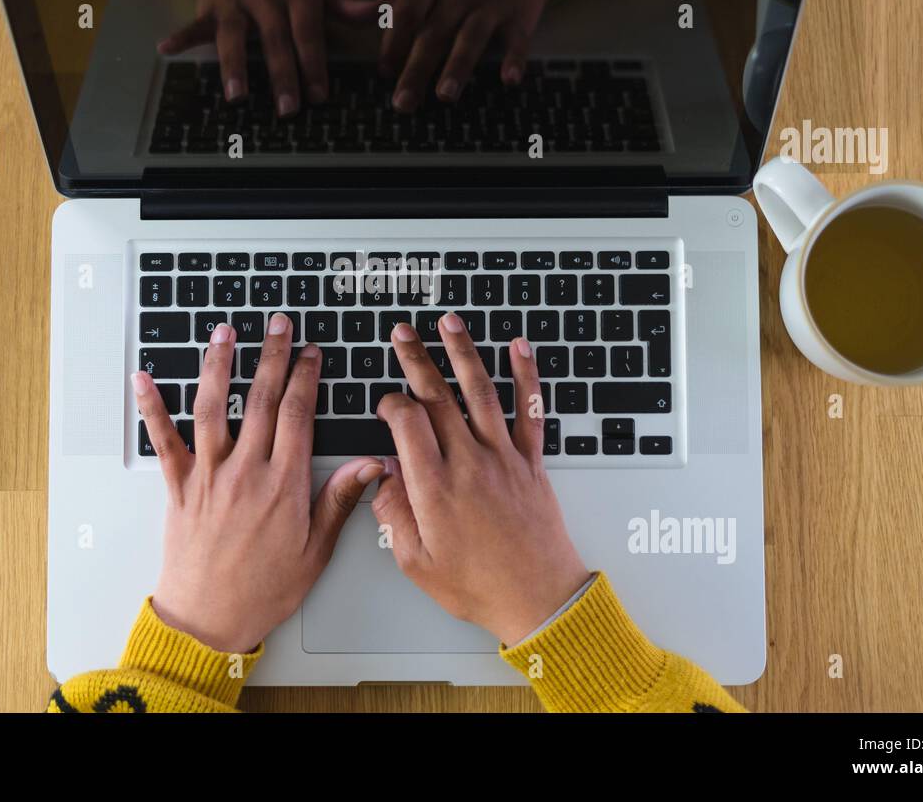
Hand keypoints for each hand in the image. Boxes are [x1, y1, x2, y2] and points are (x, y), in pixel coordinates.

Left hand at [131, 314, 383, 652]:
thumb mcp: (316, 551)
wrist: (207, 621)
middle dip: (273, 356)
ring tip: (225, 332)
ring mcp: (209, 476)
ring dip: (219, 365)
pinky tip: (145, 379)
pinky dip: (152, 408)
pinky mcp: (179, 488)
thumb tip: (371, 464)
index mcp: (284, 485)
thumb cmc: (263, 592)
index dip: (307, 377)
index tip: (312, 353)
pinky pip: (163, 441)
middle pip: (262, 399)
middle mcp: (246, 472)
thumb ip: (339, 501)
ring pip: (214, 407)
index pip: (299, 414)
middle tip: (279, 325)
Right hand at [158, 0, 360, 114]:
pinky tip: (166, 49)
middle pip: (275, 39)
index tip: (319, 96)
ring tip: (236, 95)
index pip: (308, 33)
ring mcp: (236, 0)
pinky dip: (181, 35)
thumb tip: (380, 16)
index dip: (313, 64)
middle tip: (288, 109)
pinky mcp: (210, 3)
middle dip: (281, 74)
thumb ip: (346, 6)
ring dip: (234, 65)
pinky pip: (195, 22)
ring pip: (234, 35)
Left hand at [365, 0, 560, 110]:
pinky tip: (510, 80)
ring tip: (444, 96)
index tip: (384, 70)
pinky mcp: (519, 17)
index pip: (406, 11)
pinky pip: (517, 41)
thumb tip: (362, 16)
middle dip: (416, 70)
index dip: (393, 42)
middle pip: (433, 33)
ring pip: (471, 38)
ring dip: (457, 68)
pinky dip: (515, 60)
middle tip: (403, 103)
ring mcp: (490, 3)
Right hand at [373, 314, 588, 644]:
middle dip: (416, 359)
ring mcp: (503, 458)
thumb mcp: (416, 561)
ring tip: (448, 322)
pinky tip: (518, 347)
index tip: (384, 402)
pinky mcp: (531, 462)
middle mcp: (469, 463)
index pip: (406, 422)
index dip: (391, 403)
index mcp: (434, 488)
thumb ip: (394, 513)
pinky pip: (529, 410)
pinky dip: (525, 375)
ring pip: (479, 392)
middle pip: (437, 397)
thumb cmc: (477, 586)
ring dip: (462, 352)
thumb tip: (384, 475)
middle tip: (402, 333)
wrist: (538, 600)